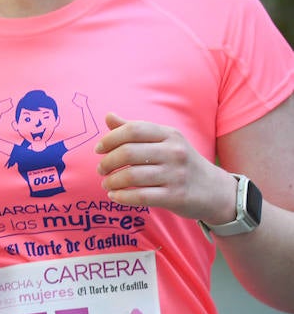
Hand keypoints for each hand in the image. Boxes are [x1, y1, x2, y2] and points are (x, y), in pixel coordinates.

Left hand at [94, 113, 231, 221]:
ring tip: (107, 184)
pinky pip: (140, 197)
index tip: (98, 149)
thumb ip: (135, 130)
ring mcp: (176, 174)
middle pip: (128, 153)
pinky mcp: (175, 196)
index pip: (132, 130)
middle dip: (107, 162)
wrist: (215, 190)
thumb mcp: (164, 142)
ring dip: (111, 182)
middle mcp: (174, 152)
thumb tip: (108, 116)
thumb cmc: (181, 163)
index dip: (109, 139)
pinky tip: (115, 196)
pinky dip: (121, 197)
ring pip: (131, 176)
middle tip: (101, 170)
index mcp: (169, 134)